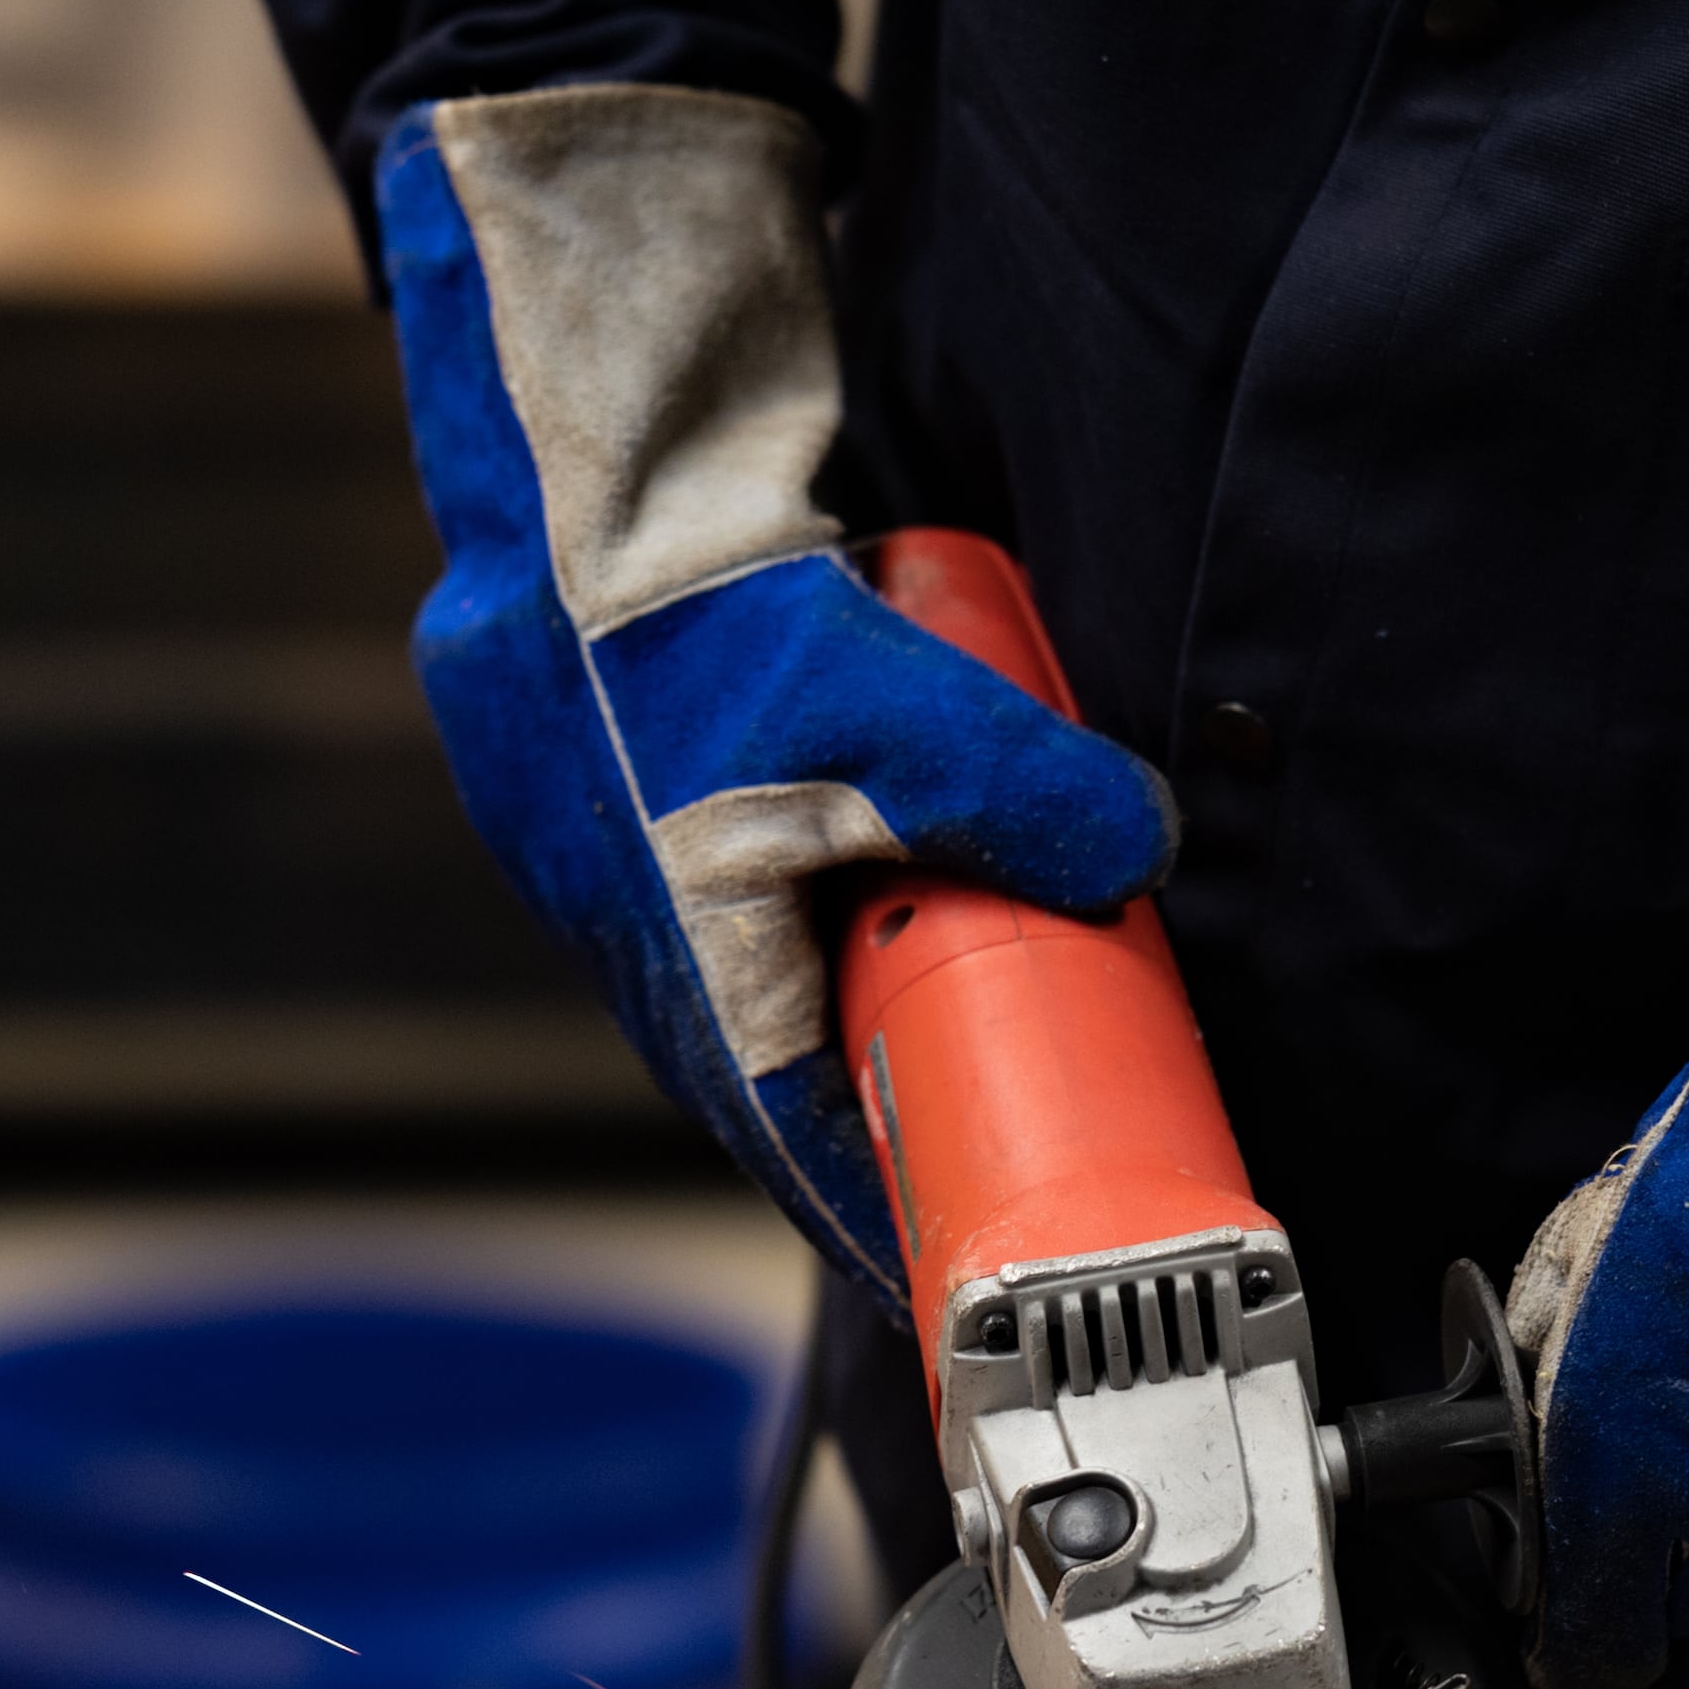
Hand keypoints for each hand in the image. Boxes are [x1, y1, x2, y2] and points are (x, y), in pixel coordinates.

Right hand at [379, 85, 1175, 1297]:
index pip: (783, 1124)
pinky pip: (685, 855)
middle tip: (946, 1135)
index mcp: (677, 949)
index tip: (937, 1248)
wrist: (553, 440)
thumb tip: (1135, 852)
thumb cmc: (692, 600)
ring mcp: (577, 832)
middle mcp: (610, 911)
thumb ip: (1029, 792)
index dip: (863, 1194)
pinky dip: (760, 876)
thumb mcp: (904, 706)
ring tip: (907, 991)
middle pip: (746, 1048)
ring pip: (714, 945)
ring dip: (806, 975)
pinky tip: (819, 841)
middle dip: (843, 1097)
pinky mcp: (570, 748)